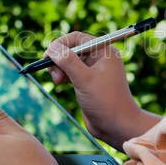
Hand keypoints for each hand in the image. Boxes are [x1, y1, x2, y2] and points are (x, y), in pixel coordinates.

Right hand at [46, 32, 159, 150]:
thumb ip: (68, 61)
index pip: (77, 38)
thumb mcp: (84, 79)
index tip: (48, 55)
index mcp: (104, 51)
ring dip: (59, 68)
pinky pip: (71, 72)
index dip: (60, 44)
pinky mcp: (88, 82)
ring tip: (58, 81)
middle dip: (59, 58)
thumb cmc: (106, 102)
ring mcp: (93, 70)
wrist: (117, 126)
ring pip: (69, 61)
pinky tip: (61, 82)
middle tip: (53, 73)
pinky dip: (63, 75)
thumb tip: (52, 48)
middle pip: (71, 48)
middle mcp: (99, 58)